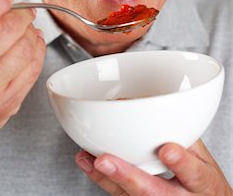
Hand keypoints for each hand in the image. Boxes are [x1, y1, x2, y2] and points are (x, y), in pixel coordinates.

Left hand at [76, 140, 232, 194]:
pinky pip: (119, 194)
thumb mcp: (204, 158)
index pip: (194, 174)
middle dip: (128, 176)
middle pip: (153, 192)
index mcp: (201, 183)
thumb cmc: (202, 182)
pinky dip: (102, 178)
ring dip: (107, 177)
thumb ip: (185, 136)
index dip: (181, 162)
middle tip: (106, 161)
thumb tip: (162, 104)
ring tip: (89, 159)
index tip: (167, 150)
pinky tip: (88, 163)